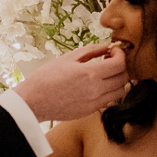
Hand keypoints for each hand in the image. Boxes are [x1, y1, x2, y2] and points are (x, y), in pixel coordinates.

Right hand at [11, 43, 128, 122]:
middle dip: (121, 67)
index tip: (113, 52)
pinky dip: (110, 91)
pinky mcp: (91, 111)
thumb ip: (91, 50)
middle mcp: (96, 90)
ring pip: (120, 91)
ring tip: (106, 74)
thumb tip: (107, 46)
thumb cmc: (46, 78)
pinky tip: (99, 85)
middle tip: (111, 61)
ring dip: (118, 81)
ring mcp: (95, 103)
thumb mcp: (68, 58)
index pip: (120, 64)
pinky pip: (110, 101)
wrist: (33, 101)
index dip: (121, 55)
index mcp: (90, 73)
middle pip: (124, 78)